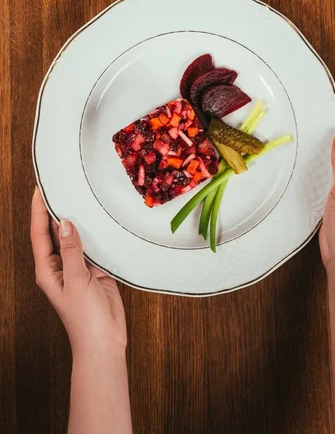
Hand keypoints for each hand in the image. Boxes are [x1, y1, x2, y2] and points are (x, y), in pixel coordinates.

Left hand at [30, 188, 126, 355]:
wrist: (105, 341)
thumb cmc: (84, 319)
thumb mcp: (76, 281)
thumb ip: (72, 251)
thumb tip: (64, 224)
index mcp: (47, 269)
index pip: (39, 233)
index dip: (38, 209)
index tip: (40, 189)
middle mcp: (60, 265)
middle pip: (55, 232)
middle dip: (56, 210)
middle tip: (60, 186)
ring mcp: (78, 267)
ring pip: (75, 237)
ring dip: (77, 220)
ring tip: (79, 197)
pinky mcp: (95, 269)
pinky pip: (93, 246)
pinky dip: (95, 233)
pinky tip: (99, 220)